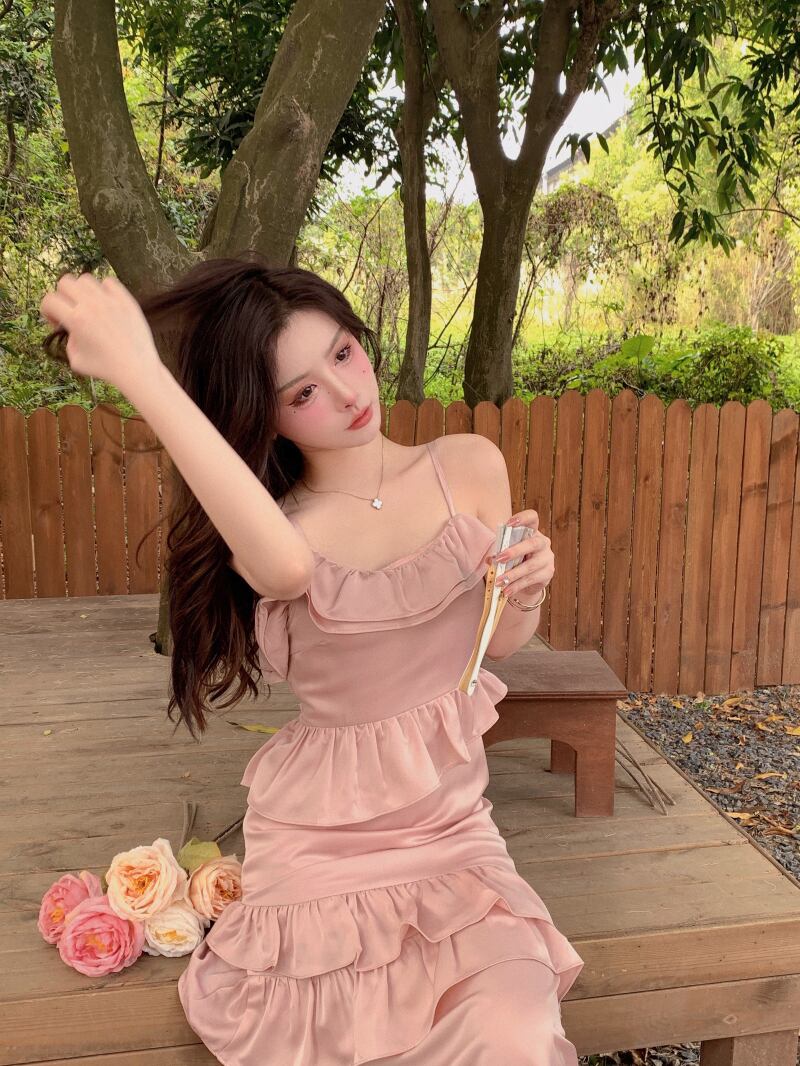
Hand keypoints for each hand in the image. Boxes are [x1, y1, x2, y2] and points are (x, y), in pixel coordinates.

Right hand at [39, 272, 162, 395]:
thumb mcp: (75, 359)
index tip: (57, 322)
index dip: (47, 311)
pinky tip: (106, 304)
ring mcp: (110, 300)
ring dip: (82, 291)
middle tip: (71, 311)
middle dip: (63, 296)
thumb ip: (67, 338)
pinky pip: (109, 282)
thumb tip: (70, 328)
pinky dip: (104, 290)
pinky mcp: (126, 300)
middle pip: (65, 282)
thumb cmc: (105, 368)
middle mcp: (91, 305)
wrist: (136, 369)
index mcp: (76, 320)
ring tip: (89, 307)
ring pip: (86, 279)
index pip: (49, 300)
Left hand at [485, 510, 553, 600]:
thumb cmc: (514, 561)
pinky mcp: (548, 573)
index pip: (532, 517)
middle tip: (499, 559)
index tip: (509, 524)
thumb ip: (499, 553)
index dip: (522, 518)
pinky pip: (531, 579)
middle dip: (515, 551)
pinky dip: (517, 585)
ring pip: (531, 565)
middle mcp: (543, 542)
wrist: (527, 581)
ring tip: (499, 581)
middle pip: (533, 543)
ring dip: (513, 574)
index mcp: (532, 531)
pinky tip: (507, 590)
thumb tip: (489, 559)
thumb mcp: (506, 554)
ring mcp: (547, 558)